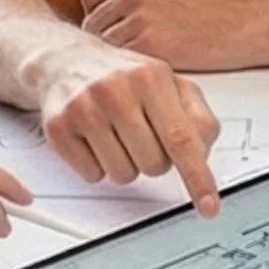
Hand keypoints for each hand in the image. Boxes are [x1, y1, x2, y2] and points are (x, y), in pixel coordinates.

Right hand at [39, 34, 221, 214]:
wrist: (68, 61)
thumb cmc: (126, 77)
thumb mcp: (172, 84)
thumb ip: (198, 118)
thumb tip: (204, 154)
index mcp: (151, 77)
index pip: (181, 138)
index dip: (197, 176)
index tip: (209, 206)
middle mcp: (116, 90)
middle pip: (154, 164)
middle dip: (156, 159)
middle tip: (143, 133)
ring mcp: (84, 109)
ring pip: (123, 175)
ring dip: (127, 164)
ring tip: (118, 135)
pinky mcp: (59, 129)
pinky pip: (92, 176)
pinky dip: (98, 166)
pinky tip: (95, 139)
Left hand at [80, 0, 267, 69]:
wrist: (248, 22)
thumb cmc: (214, 11)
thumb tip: (109, 20)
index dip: (99, 18)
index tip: (113, 35)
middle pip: (92, 24)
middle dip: (105, 44)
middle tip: (123, 61)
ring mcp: (140, 16)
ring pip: (103, 47)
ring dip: (116, 63)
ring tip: (136, 71)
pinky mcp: (151, 43)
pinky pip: (122, 64)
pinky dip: (131, 73)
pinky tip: (147, 77)